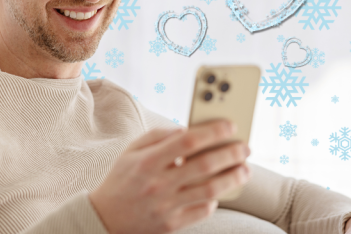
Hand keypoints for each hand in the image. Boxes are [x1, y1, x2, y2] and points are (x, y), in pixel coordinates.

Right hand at [88, 119, 250, 233]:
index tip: (230, 126)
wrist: (105, 218)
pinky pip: (203, 210)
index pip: (187, 141)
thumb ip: (158, 136)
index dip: (213, 131)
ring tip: (244, 169)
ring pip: (210, 190)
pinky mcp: (172, 224)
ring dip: (233, 178)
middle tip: (245, 147)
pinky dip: (215, 199)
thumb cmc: (121, 179)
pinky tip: (219, 191)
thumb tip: (187, 129)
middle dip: (231, 153)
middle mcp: (158, 184)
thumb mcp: (131, 151)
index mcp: (147, 161)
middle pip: (205, 165)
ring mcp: (166, 206)